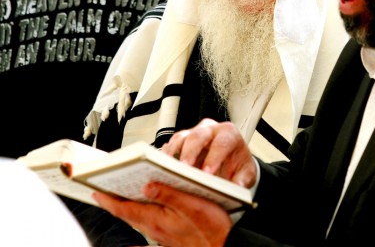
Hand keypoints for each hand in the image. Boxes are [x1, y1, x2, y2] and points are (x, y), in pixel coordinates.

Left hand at [93, 183, 231, 246]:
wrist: (225, 246)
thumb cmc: (212, 228)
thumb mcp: (192, 205)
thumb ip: (168, 194)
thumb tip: (147, 185)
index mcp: (157, 219)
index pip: (124, 209)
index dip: (108, 199)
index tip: (96, 190)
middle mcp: (155, 229)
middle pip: (128, 214)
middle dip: (114, 202)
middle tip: (103, 190)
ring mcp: (162, 235)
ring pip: (137, 221)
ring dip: (127, 209)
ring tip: (119, 197)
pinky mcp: (170, 238)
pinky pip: (148, 231)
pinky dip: (138, 230)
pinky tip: (132, 241)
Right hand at [162, 119, 255, 187]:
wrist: (232, 160)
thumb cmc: (238, 165)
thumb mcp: (246, 173)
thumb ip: (243, 180)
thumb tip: (237, 188)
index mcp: (229, 134)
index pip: (221, 143)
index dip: (213, 157)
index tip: (207, 174)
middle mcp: (211, 129)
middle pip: (198, 136)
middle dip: (190, 152)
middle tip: (184, 170)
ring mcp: (194, 133)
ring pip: (181, 138)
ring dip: (173, 154)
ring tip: (167, 171)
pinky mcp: (181, 140)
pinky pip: (170, 144)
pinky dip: (165, 156)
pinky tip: (160, 169)